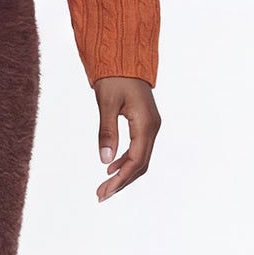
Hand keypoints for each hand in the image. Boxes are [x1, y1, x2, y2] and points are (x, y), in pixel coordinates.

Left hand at [94, 76, 159, 201]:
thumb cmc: (114, 78)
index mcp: (145, 124)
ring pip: (140, 159)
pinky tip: (111, 167)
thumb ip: (107, 132)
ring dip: (123, 174)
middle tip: (101, 195)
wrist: (125, 58)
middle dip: (121, 182)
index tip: (103, 192)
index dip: (120, 179)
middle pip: (140, 164)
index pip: (135, 161)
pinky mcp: (145, 124)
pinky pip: (138, 149)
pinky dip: (126, 161)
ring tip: (104, 187)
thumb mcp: (106, 103)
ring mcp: (151, 126)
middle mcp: (152, 128)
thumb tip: (105, 161)